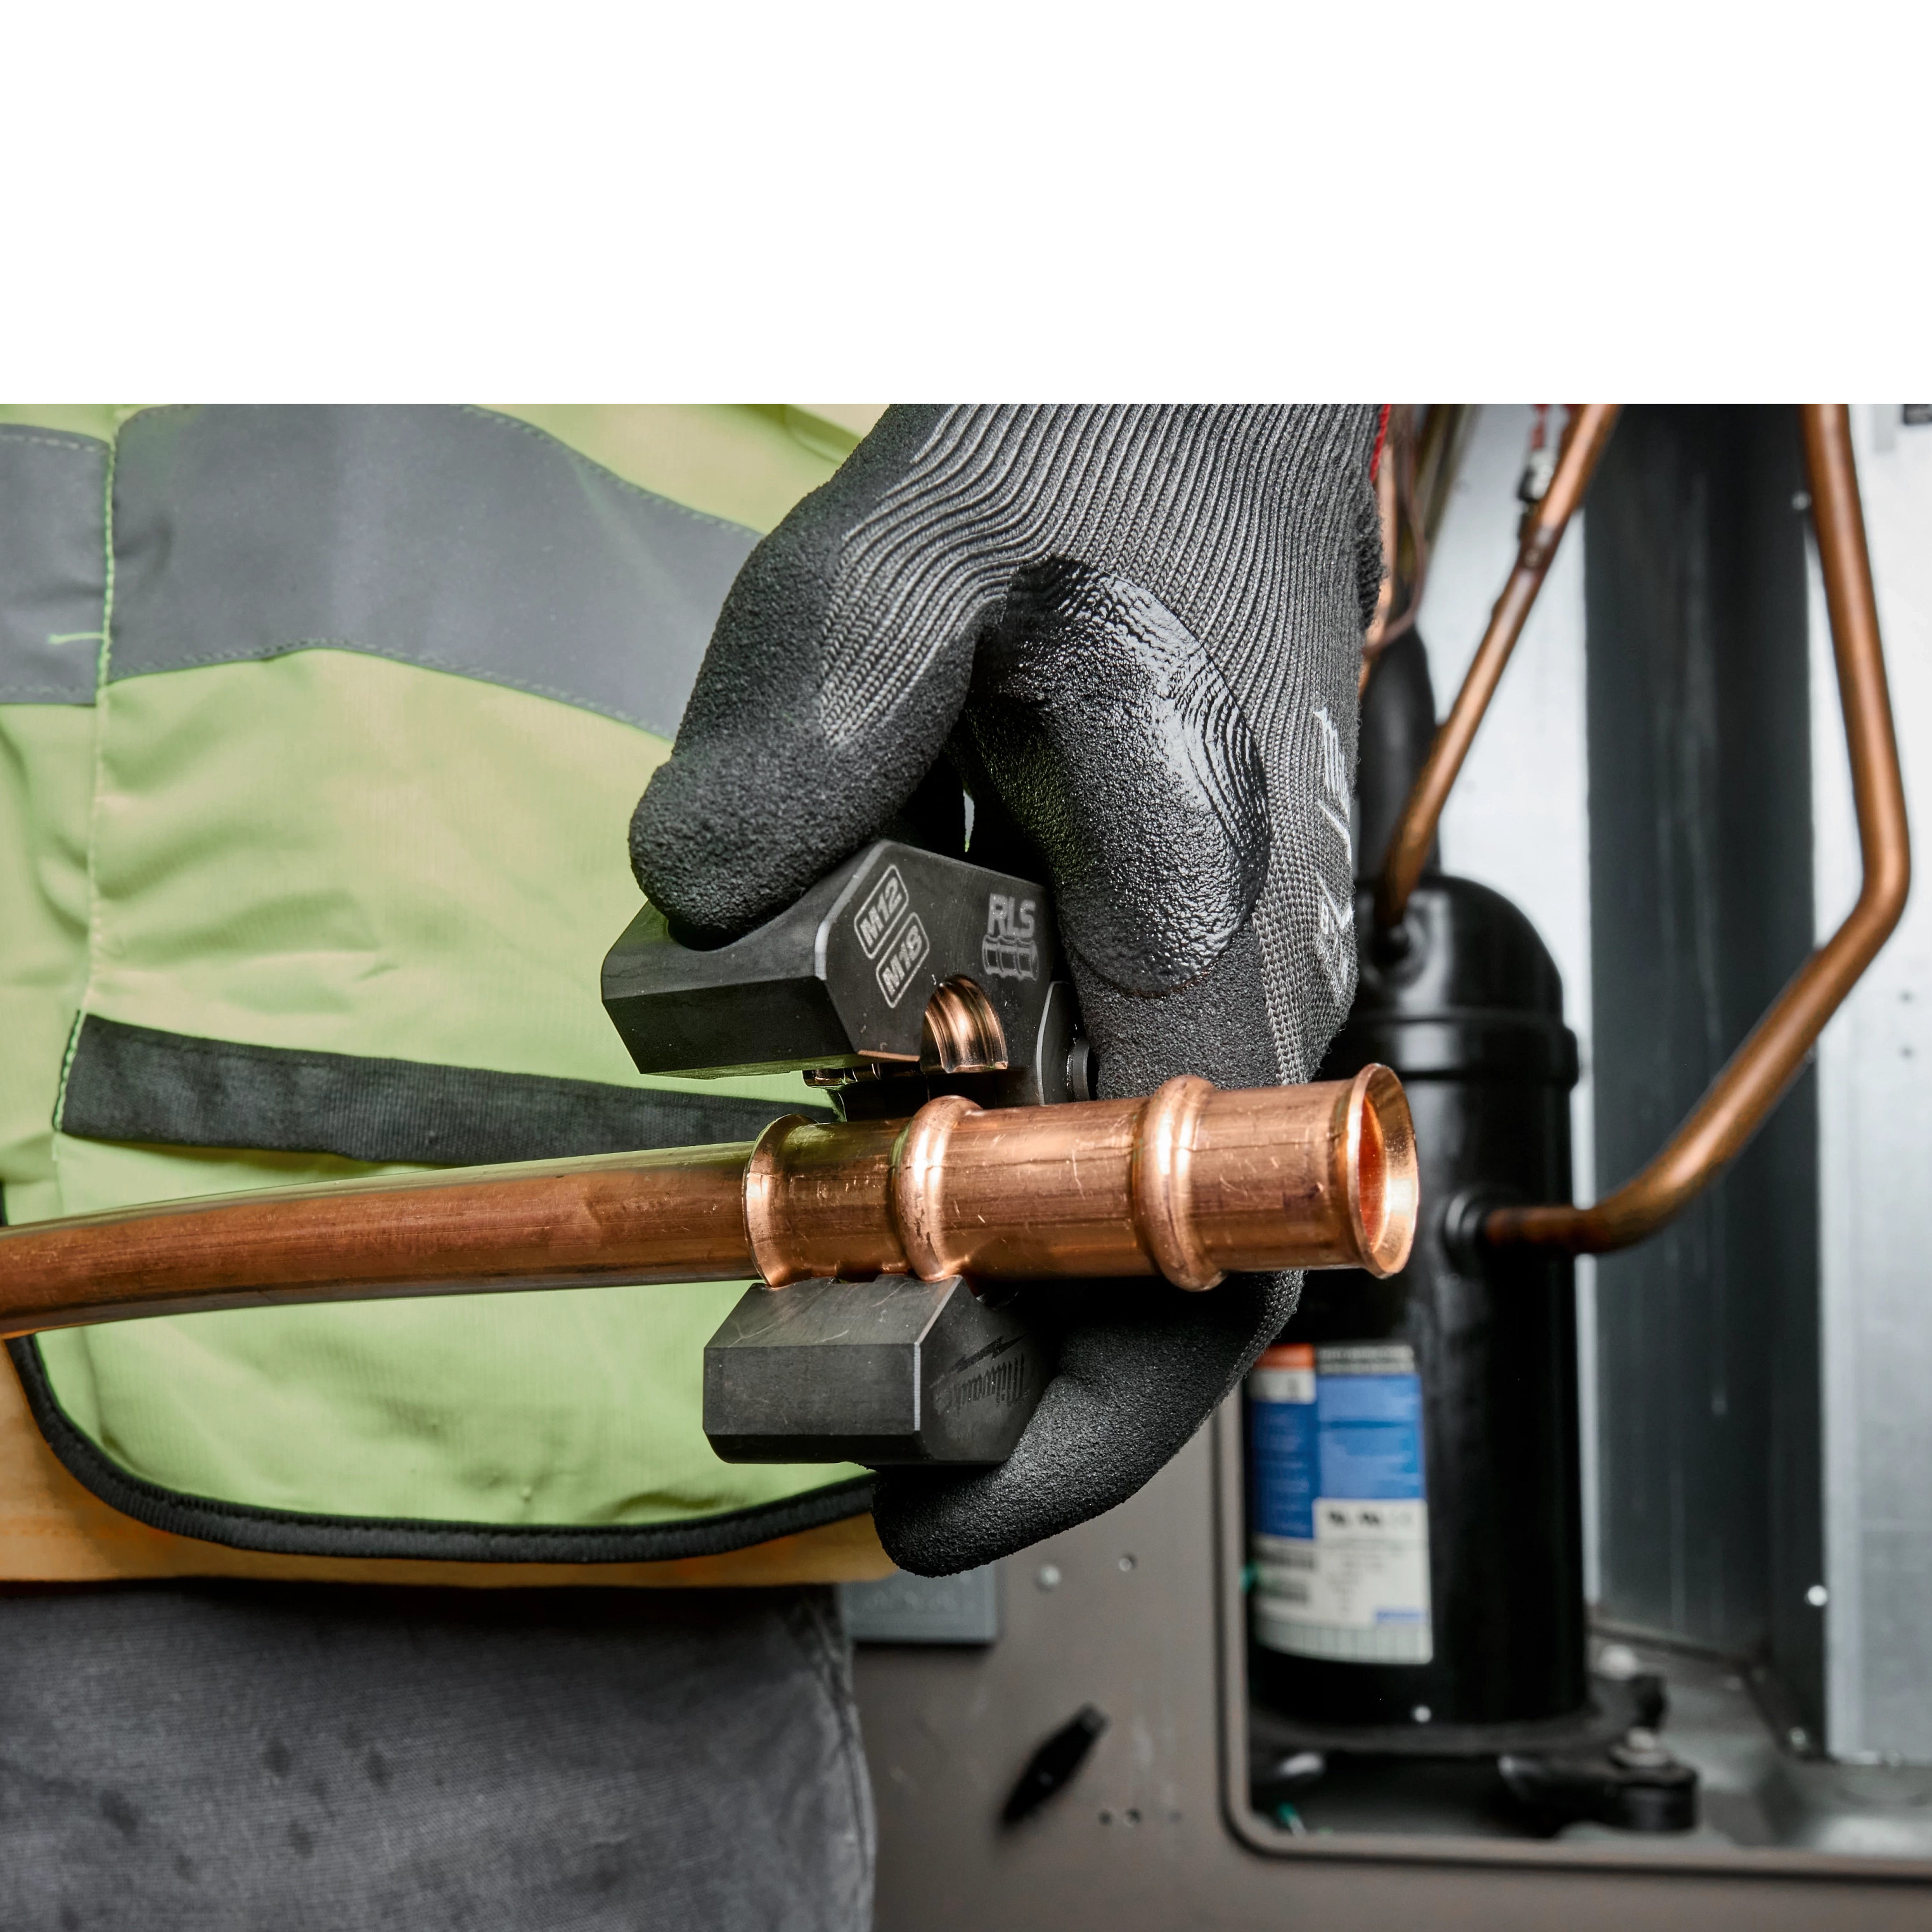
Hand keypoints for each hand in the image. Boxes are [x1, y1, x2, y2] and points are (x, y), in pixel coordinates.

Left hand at [632, 403, 1384, 1572]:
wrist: (1184, 432)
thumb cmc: (1085, 477)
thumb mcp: (911, 551)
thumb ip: (807, 718)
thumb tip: (704, 898)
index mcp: (1208, 917)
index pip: (1188, 1237)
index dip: (1080, 1411)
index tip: (941, 1499)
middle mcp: (1227, 990)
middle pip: (1162, 1284)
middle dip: (1010, 1398)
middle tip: (842, 1441)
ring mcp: (1192, 990)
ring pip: (1113, 1224)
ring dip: (972, 1303)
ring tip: (814, 1325)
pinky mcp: (1140, 970)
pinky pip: (1075, 1134)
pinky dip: (965, 1200)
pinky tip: (853, 1182)